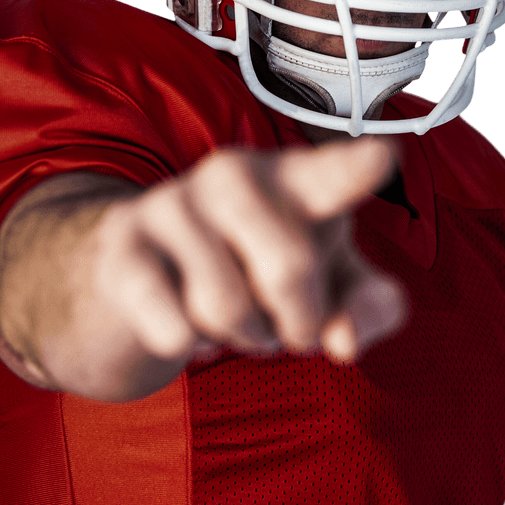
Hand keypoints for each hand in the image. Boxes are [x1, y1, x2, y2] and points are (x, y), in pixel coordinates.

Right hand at [72, 138, 404, 383]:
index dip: (354, 169)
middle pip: (290, 267)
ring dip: (241, 337)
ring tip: (235, 324)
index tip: (381, 158)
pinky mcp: (123, 246)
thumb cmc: (252, 275)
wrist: (139, 282)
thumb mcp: (327, 289)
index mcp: (292, 178)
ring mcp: (172, 203)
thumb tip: (347, 340)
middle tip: (286, 325)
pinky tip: (183, 327)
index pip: (330, 173)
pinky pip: (172, 325)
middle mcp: (233, 174)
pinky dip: (188, 346)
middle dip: (297, 322)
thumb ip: (368, 308)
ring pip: (228, 306)